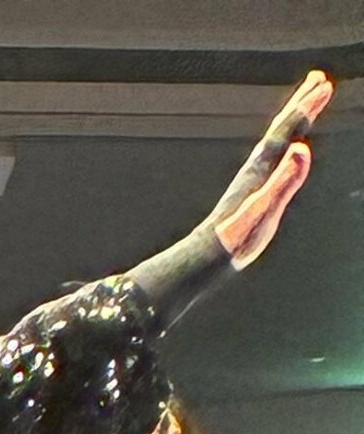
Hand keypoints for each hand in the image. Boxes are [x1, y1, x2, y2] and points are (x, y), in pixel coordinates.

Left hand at [210, 71, 332, 269]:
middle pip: (281, 128)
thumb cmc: (237, 237)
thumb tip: (301, 147)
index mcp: (262, 169)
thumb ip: (284, 179)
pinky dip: (283, 144)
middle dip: (301, 104)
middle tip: (319, 79)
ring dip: (292, 120)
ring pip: (276, 139)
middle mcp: (256, 167)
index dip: (306, 108)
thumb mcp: (265, 208)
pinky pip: (272, 157)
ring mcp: (252, 178)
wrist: (208, 254)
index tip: (324, 85)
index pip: (288, 131)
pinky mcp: (251, 190)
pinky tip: (286, 148)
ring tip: (304, 104)